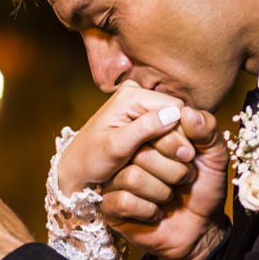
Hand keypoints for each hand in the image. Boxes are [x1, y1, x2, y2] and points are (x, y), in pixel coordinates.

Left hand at [58, 81, 196, 195]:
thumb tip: (174, 115)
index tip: (182, 157)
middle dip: (177, 137)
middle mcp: (135, 92)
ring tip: (168, 161)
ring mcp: (138, 103)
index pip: (174, 107)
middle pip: (175, 112)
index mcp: (130, 95)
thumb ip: (144, 129)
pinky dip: (165, 142)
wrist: (76, 167)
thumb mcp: (116, 146)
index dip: (182, 131)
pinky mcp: (139, 115)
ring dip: (172, 141)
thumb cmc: (91, 159)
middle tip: (179, 162)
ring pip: (172, 120)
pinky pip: (164, 126)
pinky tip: (160, 156)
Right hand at [101, 107, 229, 259]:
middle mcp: (129, 156)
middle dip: (173, 171)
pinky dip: (148, 210)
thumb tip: (187, 110)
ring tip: (170, 198)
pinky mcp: (111, 207)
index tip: (192, 157)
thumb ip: (207, 129)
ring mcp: (117, 181)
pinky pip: (123, 201)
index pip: (151, 126)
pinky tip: (157, 213)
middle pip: (139, 151)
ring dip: (161, 192)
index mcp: (150, 138)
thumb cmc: (204, 190)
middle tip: (186, 180)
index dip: (174, 142)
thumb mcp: (214, 156)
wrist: (200, 230)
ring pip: (132, 177)